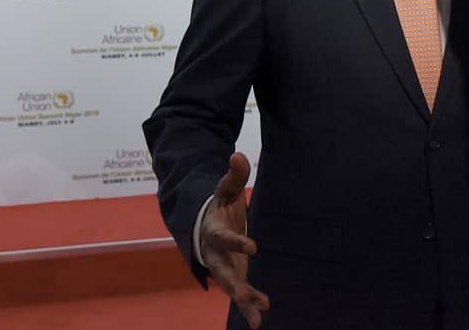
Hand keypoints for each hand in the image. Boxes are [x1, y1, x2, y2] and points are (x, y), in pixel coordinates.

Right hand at [200, 152, 270, 327]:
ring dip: (243, 301)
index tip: (254, 248)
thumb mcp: (226, 188)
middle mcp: (215, 254)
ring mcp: (222, 267)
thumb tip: (237, 155)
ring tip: (258, 318)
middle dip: (234, 285)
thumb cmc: (220, 204)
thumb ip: (234, 175)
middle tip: (245, 296)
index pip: (224, 238)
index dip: (237, 242)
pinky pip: (239, 292)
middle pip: (223, 271)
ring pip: (230, 287)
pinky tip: (262, 315)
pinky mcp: (233, 275)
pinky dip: (249, 304)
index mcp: (213, 231)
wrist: (206, 223)